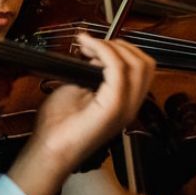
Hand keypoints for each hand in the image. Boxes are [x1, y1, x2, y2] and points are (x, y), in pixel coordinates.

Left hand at [8, 34, 153, 194]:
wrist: (50, 151)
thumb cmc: (60, 126)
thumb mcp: (79, 89)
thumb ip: (94, 73)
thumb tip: (98, 56)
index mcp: (125, 103)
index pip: (141, 68)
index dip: (121, 50)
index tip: (95, 44)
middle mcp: (130, 106)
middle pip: (145, 64)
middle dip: (120, 45)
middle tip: (93, 44)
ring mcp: (124, 108)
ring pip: (138, 65)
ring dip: (112, 46)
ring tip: (88, 46)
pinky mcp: (113, 108)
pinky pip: (119, 71)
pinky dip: (104, 52)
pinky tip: (88, 49)